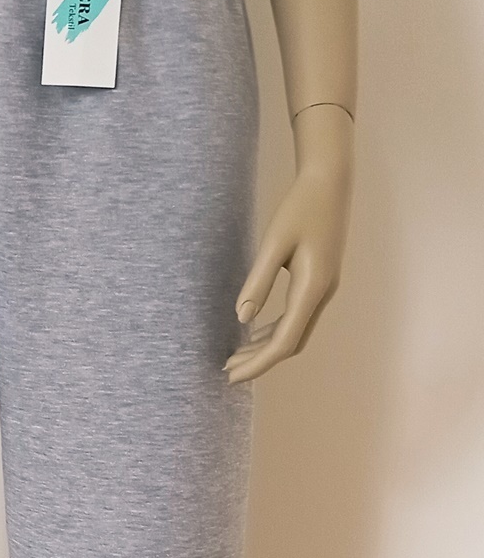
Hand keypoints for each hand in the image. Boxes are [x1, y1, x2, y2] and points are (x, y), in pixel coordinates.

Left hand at [224, 102, 353, 384]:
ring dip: (266, 347)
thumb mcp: (274, 243)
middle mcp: (322, 294)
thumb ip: (258, 281)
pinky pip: (297, 317)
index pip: (284, 341)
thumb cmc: (300, 207)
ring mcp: (324, 289)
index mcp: (313, 287)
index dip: (258, 363)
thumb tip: (242, 318)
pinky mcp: (320, 282)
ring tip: (236, 357)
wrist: (330, 182)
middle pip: (291, 343)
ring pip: (295, 332)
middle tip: (227, 372)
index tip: (232, 375)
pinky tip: (255, 332)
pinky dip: (275, 331)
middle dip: (260, 361)